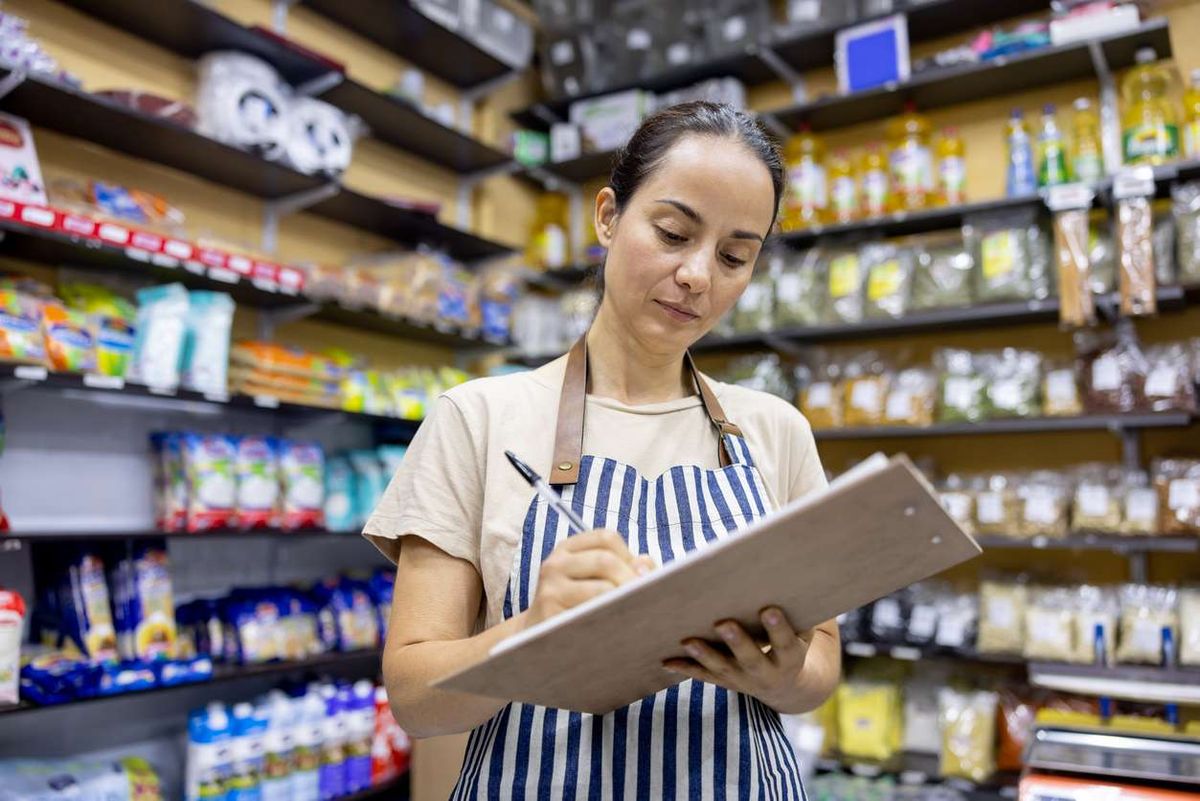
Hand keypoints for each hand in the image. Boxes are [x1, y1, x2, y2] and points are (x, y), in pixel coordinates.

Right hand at [526, 529, 655, 628]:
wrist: (535, 639)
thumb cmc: (574, 607)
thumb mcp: (592, 580)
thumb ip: (623, 567)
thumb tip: (645, 566)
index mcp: (567, 550)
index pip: (606, 538)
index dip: (628, 554)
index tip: (637, 576)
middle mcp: (555, 565)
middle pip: (606, 561)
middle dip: (632, 580)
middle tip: (645, 598)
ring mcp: (551, 591)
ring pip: (602, 589)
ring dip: (625, 601)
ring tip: (636, 613)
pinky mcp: (552, 617)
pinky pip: (592, 616)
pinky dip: (612, 620)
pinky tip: (620, 628)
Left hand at [663, 606, 814, 707]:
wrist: (785, 685)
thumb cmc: (793, 642)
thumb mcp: (802, 631)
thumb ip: (797, 610)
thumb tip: (788, 575)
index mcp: (791, 659)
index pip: (785, 644)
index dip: (778, 628)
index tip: (769, 610)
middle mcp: (767, 673)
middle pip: (751, 659)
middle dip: (737, 642)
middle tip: (723, 623)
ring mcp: (744, 680)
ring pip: (723, 668)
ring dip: (705, 655)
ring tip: (688, 641)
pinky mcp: (725, 682)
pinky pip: (704, 675)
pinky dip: (685, 668)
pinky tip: (666, 660)